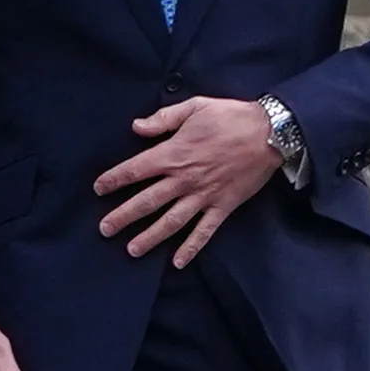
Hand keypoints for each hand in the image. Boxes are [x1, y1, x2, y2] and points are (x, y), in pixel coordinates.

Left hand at [94, 96, 281, 266]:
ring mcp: (204, 196)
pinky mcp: (223, 206)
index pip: (135, 171)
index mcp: (173, 154)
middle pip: (147, 202)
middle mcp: (184, 179)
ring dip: (150, 237)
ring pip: (171, 221)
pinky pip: (205, 231)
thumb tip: (136, 127)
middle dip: (123, 217)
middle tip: (104, 230)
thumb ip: (163, 119)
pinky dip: (191, 248)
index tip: (98, 189)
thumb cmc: (231, 117)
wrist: (271, 132)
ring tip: (131, 250)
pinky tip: (178, 262)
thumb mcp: (194, 108)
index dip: (114, 180)